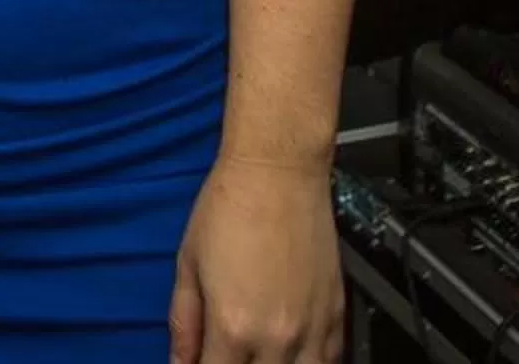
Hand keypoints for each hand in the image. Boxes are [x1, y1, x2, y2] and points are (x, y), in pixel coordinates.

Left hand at [169, 156, 342, 362]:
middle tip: (227, 353)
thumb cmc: (227, 210)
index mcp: (233, 327)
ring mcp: (313, 330)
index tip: (199, 363)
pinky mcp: (338, 315)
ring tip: (260, 355)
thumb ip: (184, 323)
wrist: (278, 173)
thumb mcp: (188, 265)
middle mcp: (278, 338)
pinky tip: (293, 355)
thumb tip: (179, 362)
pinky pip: (330, 361)